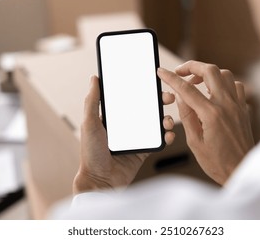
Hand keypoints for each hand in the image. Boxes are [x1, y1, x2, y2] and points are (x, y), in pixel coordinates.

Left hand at [73, 75, 175, 193]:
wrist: (101, 181)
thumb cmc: (90, 153)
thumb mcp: (90, 123)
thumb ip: (92, 101)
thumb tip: (94, 78)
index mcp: (114, 116)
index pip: (131, 97)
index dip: (143, 89)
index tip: (154, 81)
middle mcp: (126, 125)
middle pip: (147, 108)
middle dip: (160, 101)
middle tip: (168, 97)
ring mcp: (137, 137)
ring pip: (156, 122)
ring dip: (166, 118)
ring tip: (168, 121)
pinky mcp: (144, 150)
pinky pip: (159, 140)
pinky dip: (167, 136)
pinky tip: (169, 135)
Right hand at [157, 61, 253, 184]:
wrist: (242, 171)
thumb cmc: (218, 163)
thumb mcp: (194, 142)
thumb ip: (187, 116)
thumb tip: (181, 97)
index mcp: (211, 114)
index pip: (187, 89)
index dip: (171, 78)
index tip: (162, 72)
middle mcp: (227, 105)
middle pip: (210, 71)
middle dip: (192, 66)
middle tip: (180, 72)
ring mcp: (237, 105)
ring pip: (225, 74)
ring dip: (208, 73)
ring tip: (196, 82)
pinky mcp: (244, 109)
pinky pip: (236, 86)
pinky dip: (223, 83)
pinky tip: (214, 92)